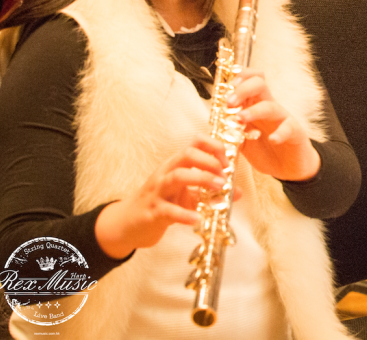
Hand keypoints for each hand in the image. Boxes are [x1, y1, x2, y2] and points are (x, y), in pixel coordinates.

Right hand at [94, 135, 231, 258]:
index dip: (214, 147)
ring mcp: (157, 192)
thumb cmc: (161, 204)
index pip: (194, 144)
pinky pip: (168, 210)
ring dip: (202, 179)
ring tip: (220, 187)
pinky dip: (185, 214)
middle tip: (225, 175)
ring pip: (177, 176)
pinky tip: (198, 218)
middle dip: (210, 161)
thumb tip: (238, 192)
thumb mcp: (187, 196)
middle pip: (187, 155)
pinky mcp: (152, 212)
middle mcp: (165, 173)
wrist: (127, 224)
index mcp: (175, 165)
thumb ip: (210, 193)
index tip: (228, 161)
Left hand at [228, 69, 320, 181]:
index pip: (250, 80)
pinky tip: (272, 140)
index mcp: (255, 105)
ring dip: (254, 110)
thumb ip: (230, 131)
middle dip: (242, 90)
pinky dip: (280, 133)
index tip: (225, 90)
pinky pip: (289, 127)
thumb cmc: (264, 150)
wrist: (288, 168)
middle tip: (229, 103)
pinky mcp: (295, 133)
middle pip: (259, 84)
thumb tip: (211, 125)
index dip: (239, 78)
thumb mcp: (242, 140)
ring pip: (270, 106)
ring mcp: (282, 119)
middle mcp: (269, 107)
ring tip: (240, 119)